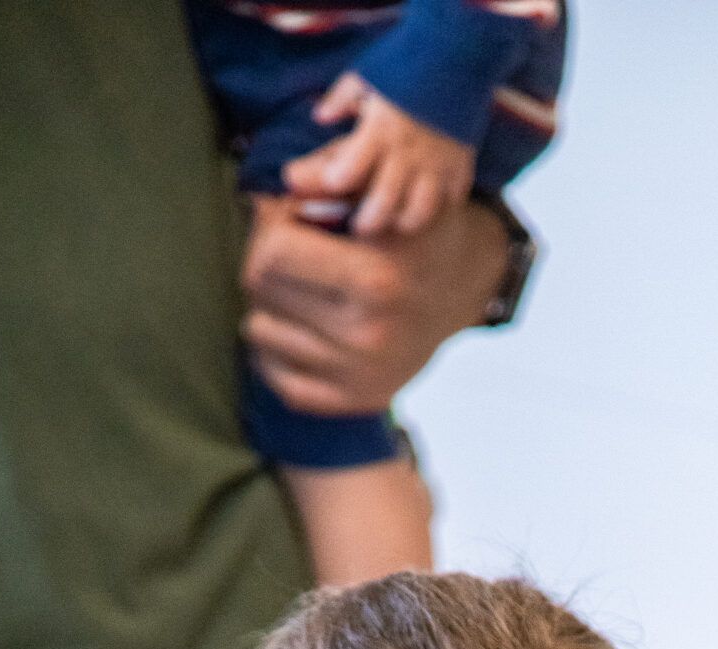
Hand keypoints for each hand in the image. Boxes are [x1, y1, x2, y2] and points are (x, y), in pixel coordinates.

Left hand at [241, 193, 512, 416]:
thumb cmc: (407, 231)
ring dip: (268, 305)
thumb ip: (329, 178)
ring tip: (300, 289)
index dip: (269, 226)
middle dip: (263, 261)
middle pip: (259, 289)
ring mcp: (361, 375)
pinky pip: (279, 380)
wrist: (459, 290)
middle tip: (289, 252)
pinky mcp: (355, 400)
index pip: (271, 253)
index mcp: (377, 280)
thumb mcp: (381, 192)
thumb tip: (277, 188)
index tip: (287, 220)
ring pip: (259, 331)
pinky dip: (274, 353)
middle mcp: (369, 335)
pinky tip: (297, 329)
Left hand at [283, 73, 476, 237]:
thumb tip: (320, 118)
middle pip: (383, 202)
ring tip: (396, 222)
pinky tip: (432, 203)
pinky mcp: (461, 164)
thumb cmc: (407, 63)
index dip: (336, 182)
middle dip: (368, 222)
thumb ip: (341, 98)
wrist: (459, 54)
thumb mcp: (368, 74)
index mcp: (379, 129)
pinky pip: (453, 197)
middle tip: (360, 227)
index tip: (333, 184)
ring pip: (420, 211)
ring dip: (406, 222)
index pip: (350, 170)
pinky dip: (443, 205)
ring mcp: (436, 163)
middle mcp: (406, 152)